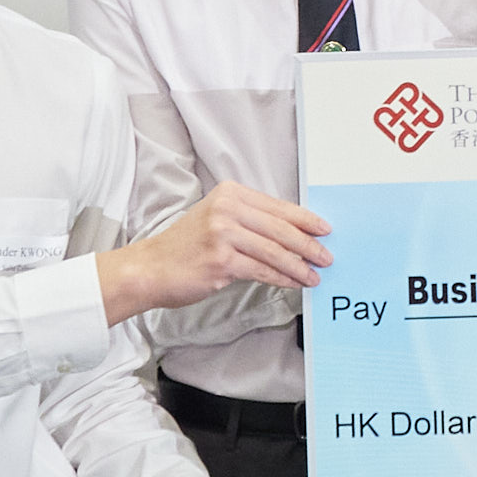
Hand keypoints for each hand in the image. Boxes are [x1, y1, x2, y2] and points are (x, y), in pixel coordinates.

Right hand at [96, 182, 330, 323]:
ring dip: (299, 266)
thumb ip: (250, 221)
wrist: (150, 268)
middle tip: (326, 257)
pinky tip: (293, 283)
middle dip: (309, 245)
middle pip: (280, 228)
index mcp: (229, 193)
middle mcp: (227, 208)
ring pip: (275, 251)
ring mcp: (223, 233)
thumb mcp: (216, 220)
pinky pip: (262, 270)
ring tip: (314, 276)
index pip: (277, 206)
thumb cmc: (186, 248)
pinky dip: (282, 278)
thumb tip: (293, 235)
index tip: (324, 230)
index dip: (305, 220)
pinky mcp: (221, 260)